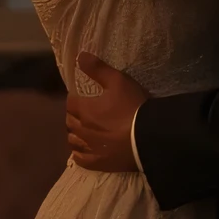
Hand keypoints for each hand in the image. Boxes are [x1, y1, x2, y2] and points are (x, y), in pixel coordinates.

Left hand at [66, 53, 147, 171]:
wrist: (148, 137)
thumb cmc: (133, 107)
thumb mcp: (118, 81)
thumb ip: (98, 69)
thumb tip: (79, 56)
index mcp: (84, 109)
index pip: (70, 102)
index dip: (75, 98)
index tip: (82, 97)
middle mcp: (82, 129)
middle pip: (69, 121)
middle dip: (74, 115)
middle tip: (85, 112)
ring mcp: (89, 148)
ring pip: (73, 140)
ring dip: (75, 133)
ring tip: (84, 130)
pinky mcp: (97, 163)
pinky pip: (80, 159)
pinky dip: (79, 153)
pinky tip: (85, 149)